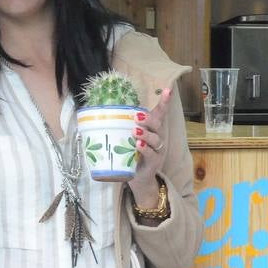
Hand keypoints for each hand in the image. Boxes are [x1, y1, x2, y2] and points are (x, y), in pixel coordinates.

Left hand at [128, 87, 172, 207]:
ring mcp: (157, 151)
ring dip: (145, 134)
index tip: (168, 89)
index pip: (160, 113)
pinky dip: (145, 149)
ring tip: (135, 131)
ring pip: (156, 139)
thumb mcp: (127, 139)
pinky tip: (138, 145)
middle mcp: (158, 138)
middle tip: (136, 116)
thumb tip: (99, 114)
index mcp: (151, 130)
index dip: (164, 102)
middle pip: (157, 124)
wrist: (138, 179)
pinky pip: (152, 154)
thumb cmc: (131, 155)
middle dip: (148, 119)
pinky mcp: (154, 163)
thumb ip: (120, 128)